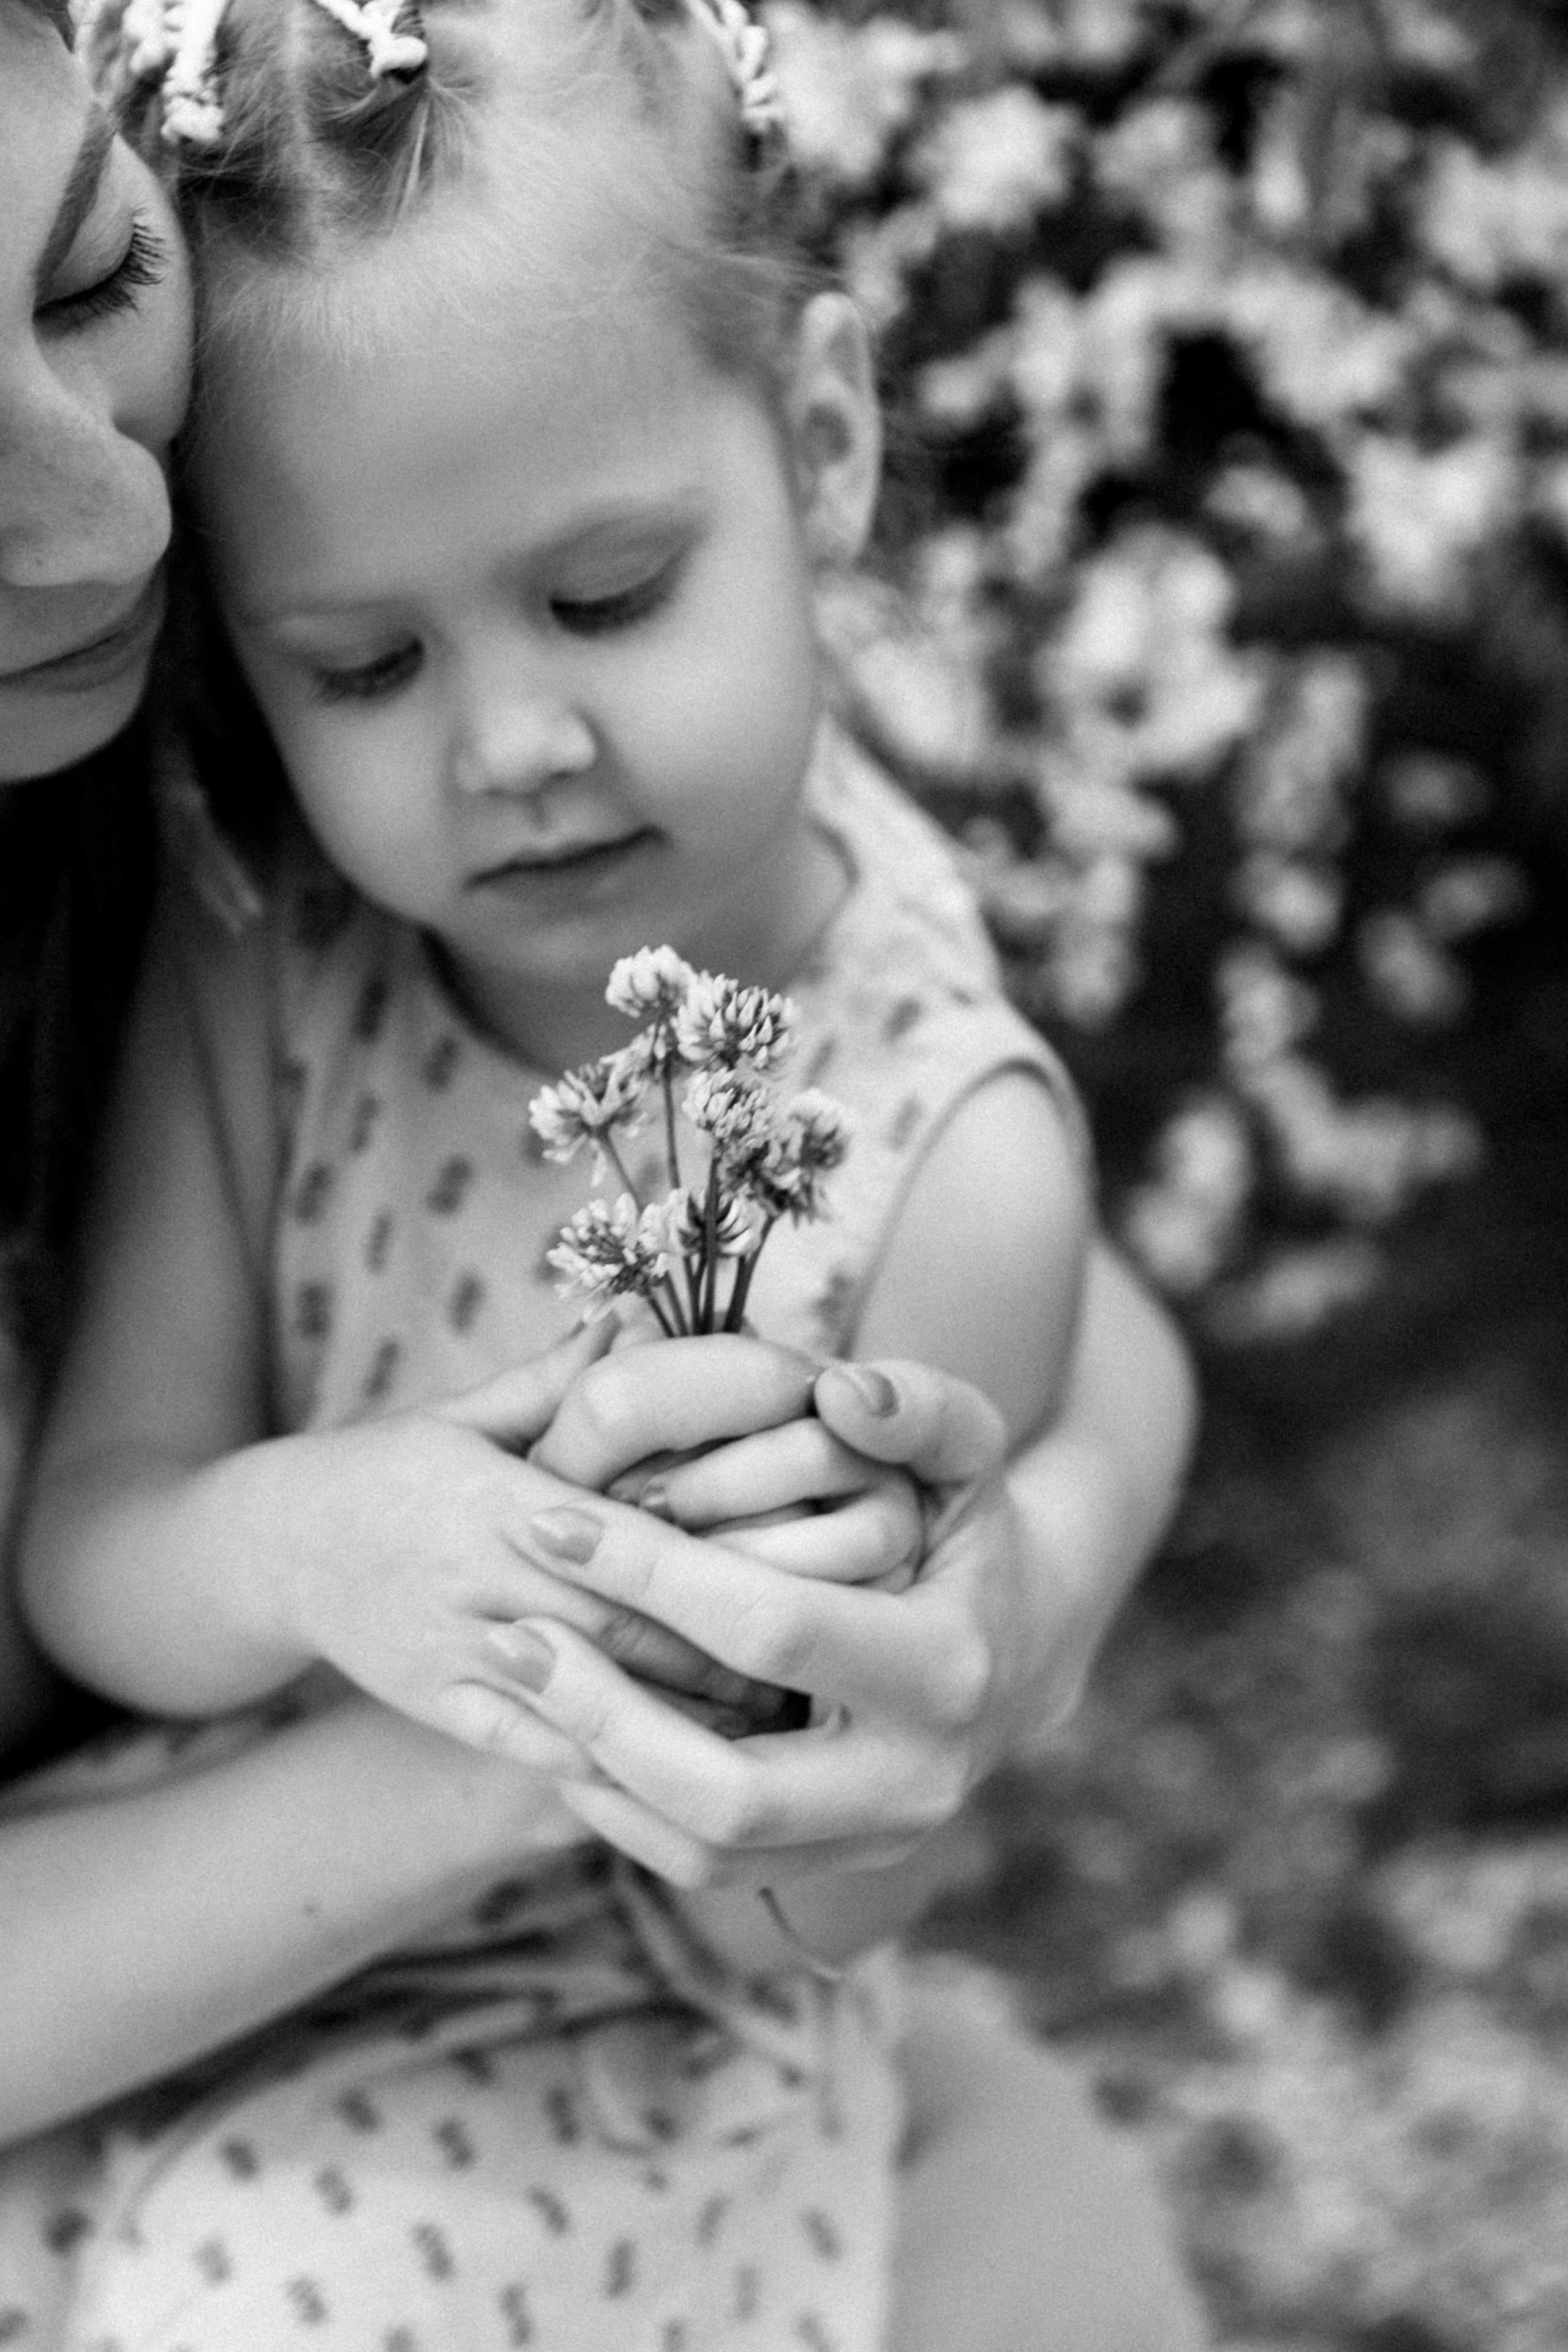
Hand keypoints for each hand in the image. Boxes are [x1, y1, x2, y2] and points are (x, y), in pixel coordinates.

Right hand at [280, 1332, 923, 1763]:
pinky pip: (540, 1750)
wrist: (282, 1548)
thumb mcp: (471, 1411)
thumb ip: (562, 1379)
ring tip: (784, 1728)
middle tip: (823, 1668)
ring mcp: (459, 1652)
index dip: (716, 1563)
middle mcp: (481, 1578)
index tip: (805, 1575)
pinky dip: (617, 1766)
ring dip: (689, 1718)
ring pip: (593, 1701)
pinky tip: (692, 1775)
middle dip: (726, 1652)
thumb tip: (641, 1315)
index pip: (630, 1540)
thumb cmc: (399, 1466)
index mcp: (500, 1496)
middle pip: (628, 1628)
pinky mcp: (443, 1709)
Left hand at [468, 1354, 1061, 1887]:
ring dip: (597, 1768)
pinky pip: (702, 1868)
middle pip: (733, 1787)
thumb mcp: (965, 1450)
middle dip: (605, 1710)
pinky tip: (560, 1735)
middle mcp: (917, 1778)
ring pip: (706, 1847)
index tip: (548, 1518)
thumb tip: (841, 1390)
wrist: (1015, 1646)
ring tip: (517, 1682)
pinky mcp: (830, 1868)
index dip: (653, 1572)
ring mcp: (872, 1840)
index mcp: (947, 1665)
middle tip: (511, 1636)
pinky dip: (620, 1811)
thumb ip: (916, 1407)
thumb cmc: (965, 1524)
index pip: (776, 1626)